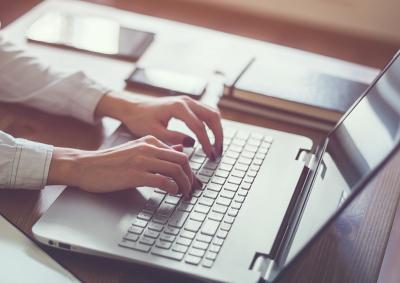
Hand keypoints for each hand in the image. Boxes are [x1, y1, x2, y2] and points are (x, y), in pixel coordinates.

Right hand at [48, 135, 201, 197]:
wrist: (86, 166)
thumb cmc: (111, 161)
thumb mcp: (136, 150)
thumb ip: (158, 150)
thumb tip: (180, 149)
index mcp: (150, 141)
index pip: (180, 153)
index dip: (190, 170)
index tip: (192, 181)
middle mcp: (148, 148)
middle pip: (182, 161)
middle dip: (191, 177)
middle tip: (192, 189)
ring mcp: (142, 161)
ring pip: (176, 170)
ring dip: (185, 185)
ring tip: (184, 194)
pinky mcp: (135, 175)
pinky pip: (163, 181)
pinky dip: (172, 188)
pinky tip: (172, 193)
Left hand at [95, 93, 223, 159]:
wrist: (132, 107)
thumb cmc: (140, 120)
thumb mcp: (154, 132)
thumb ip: (174, 138)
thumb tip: (192, 144)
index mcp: (178, 107)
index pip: (199, 126)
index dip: (206, 142)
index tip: (210, 155)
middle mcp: (186, 101)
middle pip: (212, 116)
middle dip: (218, 135)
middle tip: (218, 152)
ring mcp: (188, 101)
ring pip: (212, 112)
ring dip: (217, 129)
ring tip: (216, 147)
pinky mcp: (188, 104)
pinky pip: (206, 112)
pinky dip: (212, 124)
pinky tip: (210, 137)